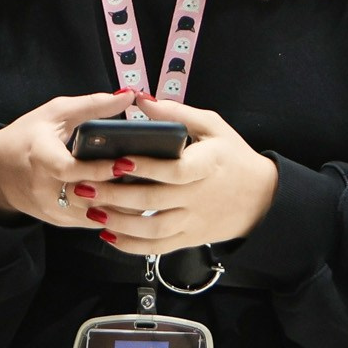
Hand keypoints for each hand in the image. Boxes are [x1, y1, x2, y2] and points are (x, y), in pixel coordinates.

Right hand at [0, 91, 134, 225]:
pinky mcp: (59, 221)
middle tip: (151, 178)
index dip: (98, 169)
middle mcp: (44, 189)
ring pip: (93, 215)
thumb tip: (128, 95)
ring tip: (147, 190)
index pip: (69, 170)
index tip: (125, 162)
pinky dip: (111, 213)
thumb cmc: (28, 136)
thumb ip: (92, 105)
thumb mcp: (55, 113)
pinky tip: (132, 201)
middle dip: (120, 190)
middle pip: (88, 196)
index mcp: (40, 157)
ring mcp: (51, 210)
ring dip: (120, 205)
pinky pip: (90, 222)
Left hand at [72, 95, 278, 253]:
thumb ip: (177, 114)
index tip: (119, 160)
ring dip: (120, 223)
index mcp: (206, 165)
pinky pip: (157, 247)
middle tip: (86, 186)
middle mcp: (198, 197)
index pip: (174, 171)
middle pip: (154, 201)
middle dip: (117, 196)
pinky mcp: (189, 238)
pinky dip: (132, 245)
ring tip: (93, 211)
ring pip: (153, 229)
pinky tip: (109, 234)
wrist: (261, 197)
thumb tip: (141, 99)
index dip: (146, 167)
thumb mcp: (213, 126)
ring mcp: (193, 221)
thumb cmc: (232, 155)